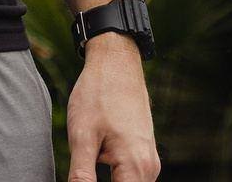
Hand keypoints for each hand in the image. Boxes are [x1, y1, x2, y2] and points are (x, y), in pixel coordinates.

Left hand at [67, 33, 159, 180]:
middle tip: (82, 163)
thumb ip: (81, 175)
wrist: (116, 61)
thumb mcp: (82, 135)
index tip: (81, 175)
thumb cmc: (98, 94)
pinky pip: (129, 173)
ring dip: (106, 178)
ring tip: (87, 157)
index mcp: (136, 168)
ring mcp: (148, 160)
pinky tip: (94, 156)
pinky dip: (113, 172)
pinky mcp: (143, 151)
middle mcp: (149, 169)